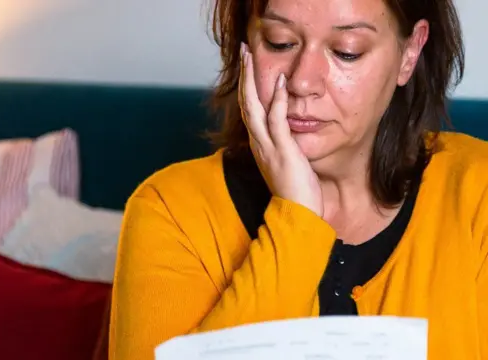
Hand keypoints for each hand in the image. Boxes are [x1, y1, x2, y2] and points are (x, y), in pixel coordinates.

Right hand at [238, 43, 323, 217]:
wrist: (297, 214)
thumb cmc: (296, 191)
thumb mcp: (287, 163)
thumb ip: (284, 145)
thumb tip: (289, 132)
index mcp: (259, 145)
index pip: (250, 110)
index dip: (248, 88)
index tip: (249, 67)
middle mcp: (258, 143)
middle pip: (246, 103)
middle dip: (245, 76)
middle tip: (243, 51)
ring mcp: (268, 146)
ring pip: (254, 107)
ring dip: (252, 80)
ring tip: (251, 57)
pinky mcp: (282, 150)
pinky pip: (276, 120)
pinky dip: (276, 100)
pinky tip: (279, 82)